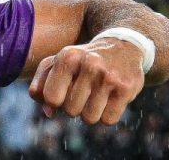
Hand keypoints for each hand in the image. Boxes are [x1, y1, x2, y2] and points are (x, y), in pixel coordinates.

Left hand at [28, 37, 145, 124]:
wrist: (121, 48)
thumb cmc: (81, 60)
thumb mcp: (58, 62)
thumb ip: (42, 84)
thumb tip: (49, 112)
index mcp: (67, 57)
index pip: (51, 97)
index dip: (54, 102)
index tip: (61, 94)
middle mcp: (89, 64)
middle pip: (70, 110)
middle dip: (73, 107)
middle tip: (81, 94)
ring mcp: (109, 76)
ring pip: (89, 118)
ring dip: (90, 114)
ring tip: (94, 97)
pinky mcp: (126, 88)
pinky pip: (108, 120)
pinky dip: (106, 116)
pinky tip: (108, 100)